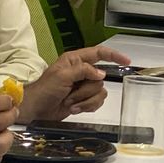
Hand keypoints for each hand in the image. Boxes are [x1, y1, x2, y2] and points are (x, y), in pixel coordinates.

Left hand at [17, 45, 131, 122]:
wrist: (37, 109)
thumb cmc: (44, 89)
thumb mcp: (62, 75)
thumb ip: (83, 71)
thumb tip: (102, 73)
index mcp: (75, 60)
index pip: (99, 53)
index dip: (114, 56)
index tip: (126, 61)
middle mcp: (82, 72)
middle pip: (100, 78)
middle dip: (86, 90)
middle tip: (71, 93)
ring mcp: (84, 87)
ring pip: (100, 92)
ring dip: (85, 100)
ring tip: (70, 102)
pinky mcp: (84, 100)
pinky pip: (97, 102)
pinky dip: (86, 107)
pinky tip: (74, 108)